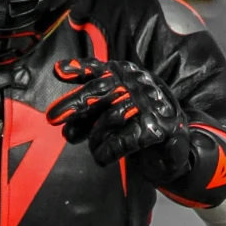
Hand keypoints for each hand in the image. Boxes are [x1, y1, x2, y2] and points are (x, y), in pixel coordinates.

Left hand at [47, 58, 194, 180]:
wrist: (173, 139)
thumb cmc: (137, 117)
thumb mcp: (113, 104)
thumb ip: (90, 104)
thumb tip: (62, 109)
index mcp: (124, 73)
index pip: (98, 68)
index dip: (78, 69)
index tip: (58, 71)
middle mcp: (135, 84)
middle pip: (99, 90)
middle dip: (74, 104)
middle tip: (52, 118)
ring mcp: (147, 104)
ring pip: (110, 117)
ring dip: (95, 136)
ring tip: (93, 147)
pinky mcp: (156, 127)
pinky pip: (125, 139)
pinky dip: (109, 150)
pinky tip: (102, 157)